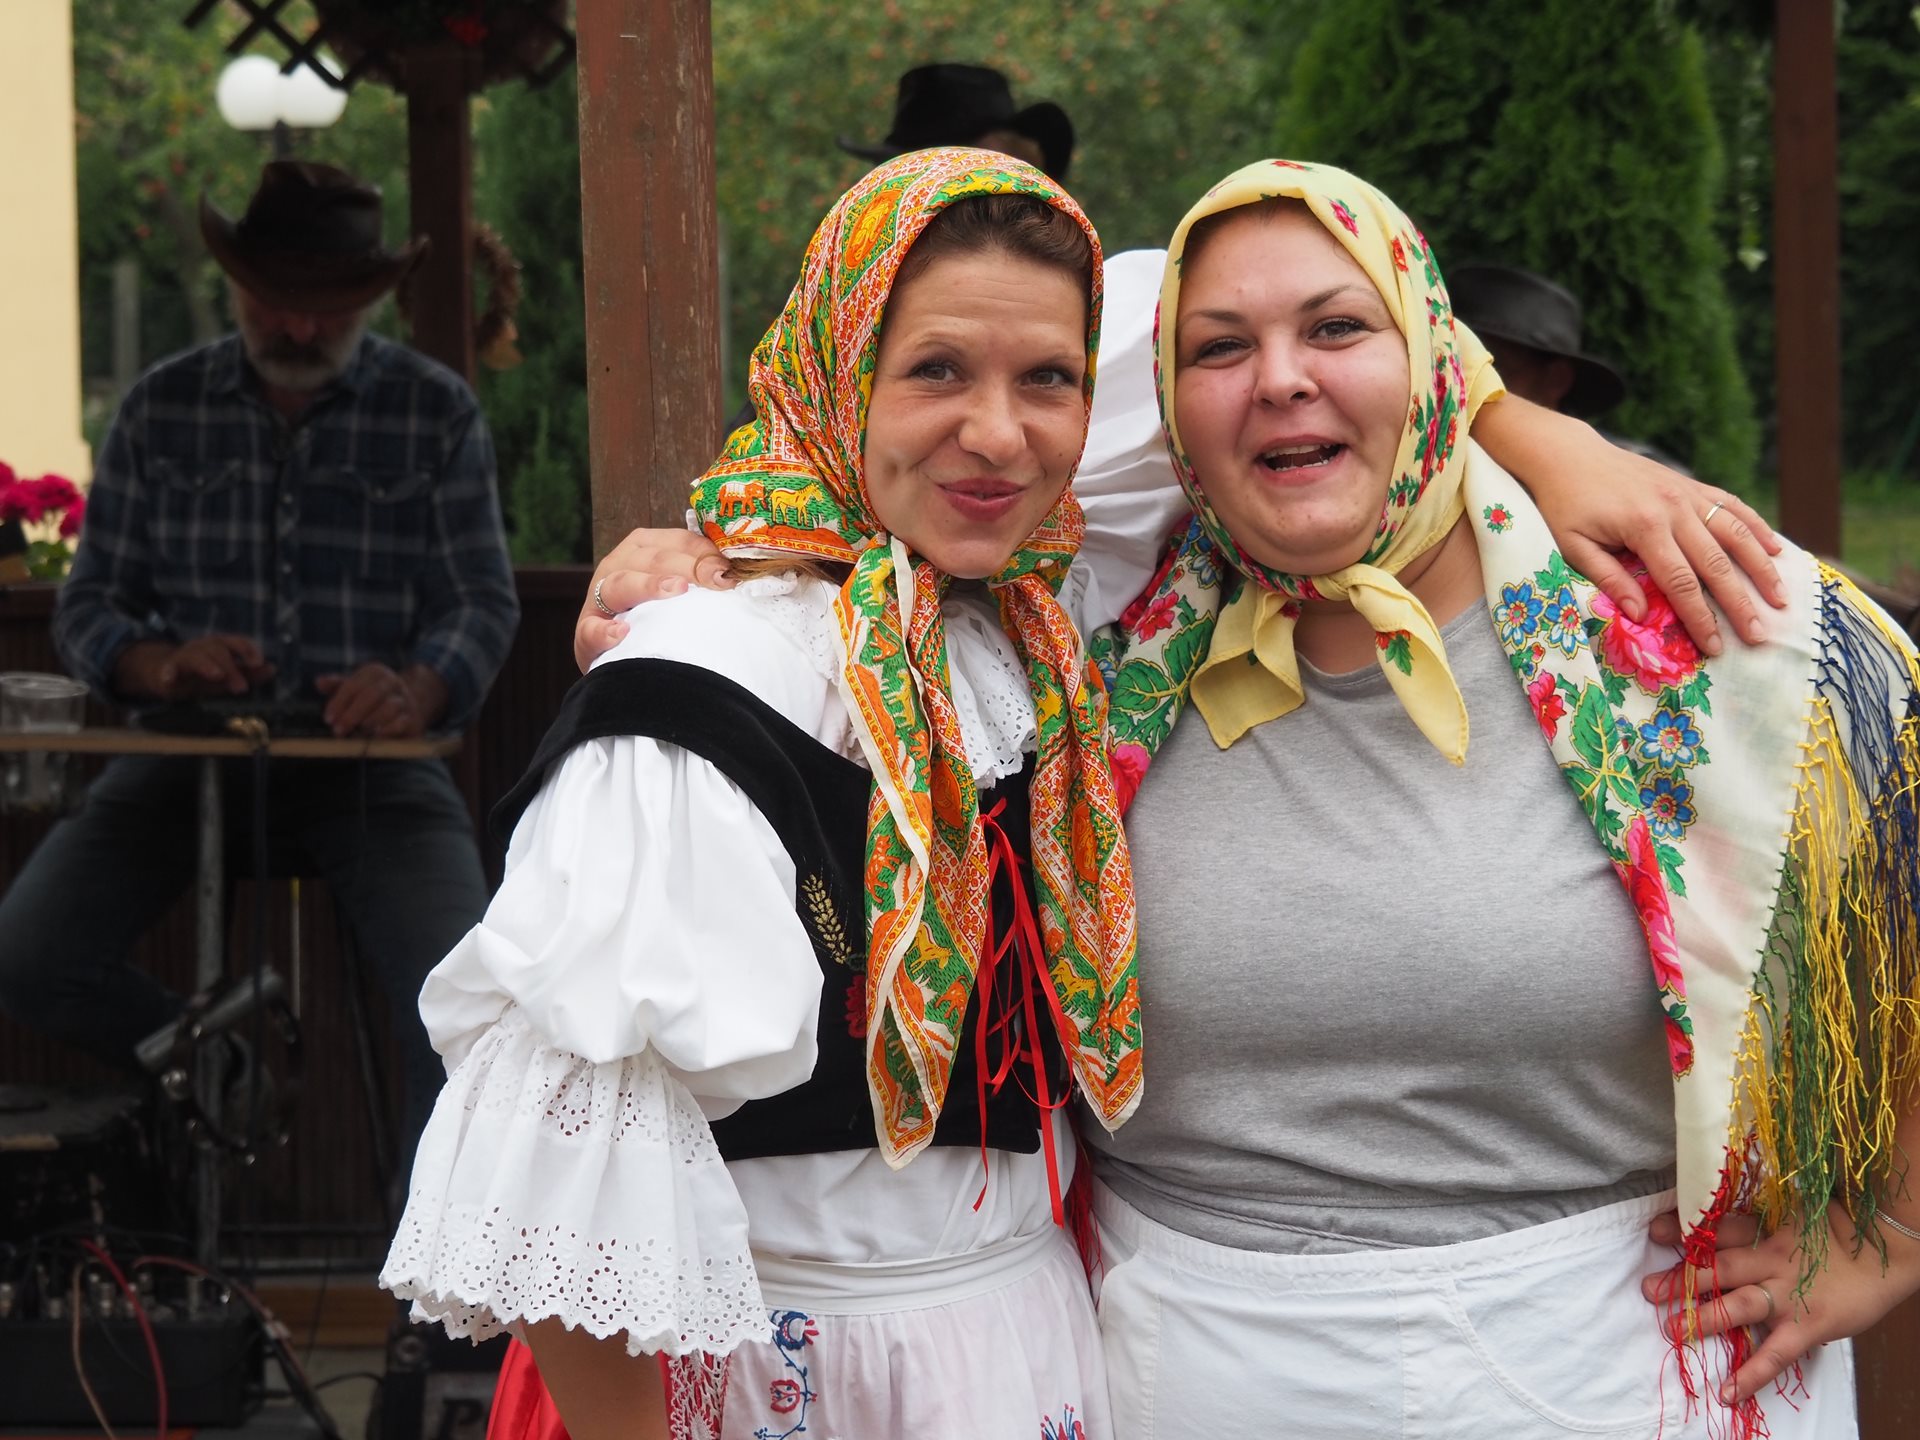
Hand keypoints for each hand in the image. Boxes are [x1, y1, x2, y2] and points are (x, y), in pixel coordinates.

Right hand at [118, 634, 274, 700]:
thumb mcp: (227, 674)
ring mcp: (184, 657)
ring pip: (195, 657)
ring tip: (217, 675)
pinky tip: (169, 680)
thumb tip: (273, 669)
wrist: (166, 672)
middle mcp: (203, 647)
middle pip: (218, 650)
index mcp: (220, 645)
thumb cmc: (203, 673)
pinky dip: (167, 673)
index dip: (248, 650)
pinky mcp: (166, 670)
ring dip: (207, 665)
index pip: (236, 642)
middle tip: (241, 688)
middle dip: (231, 668)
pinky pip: (167, 670)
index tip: (259, 663)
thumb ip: (249, 673)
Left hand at [313, 663, 444, 737]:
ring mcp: (405, 700)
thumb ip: (336, 686)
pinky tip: (375, 736)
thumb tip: (319, 682)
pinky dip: (387, 730)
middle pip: (371, 695)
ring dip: (369, 722)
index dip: (339, 702)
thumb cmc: (372, 698)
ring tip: (359, 732)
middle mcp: (393, 683)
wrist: (407, 707)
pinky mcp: (413, 719)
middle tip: (338, 730)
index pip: (354, 685)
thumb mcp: (354, 687)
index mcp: (375, 672)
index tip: (328, 719)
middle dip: (352, 714)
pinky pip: (401, 723)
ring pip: (388, 708)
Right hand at [575, 527, 731, 673]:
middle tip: (718, 581)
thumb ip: (703, 577)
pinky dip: (606, 631)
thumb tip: (740, 577)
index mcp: (644, 547)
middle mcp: (619, 563)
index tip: (731, 570)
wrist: (622, 654)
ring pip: (622, 583)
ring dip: (649, 586)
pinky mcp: (586, 631)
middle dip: (689, 568)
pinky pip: (592, 629)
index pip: (679, 541)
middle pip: (655, 559)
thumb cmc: (659, 615)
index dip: (706, 553)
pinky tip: (623, 633)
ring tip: (677, 591)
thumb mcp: (678, 587)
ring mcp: (599, 596)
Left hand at [1543, 435, 1785, 655]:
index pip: (1681, 583)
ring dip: (1762, 567)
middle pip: (1717, 563)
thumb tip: (1641, 616)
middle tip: (1760, 634)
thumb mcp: (1573, 546)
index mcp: (1645, 527)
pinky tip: (1776, 549)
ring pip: (1736, 533)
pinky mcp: (1692, 484)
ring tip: (1780, 598)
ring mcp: (1688, 493)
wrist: (1569, 455)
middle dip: (1740, 602)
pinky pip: (1732, 506)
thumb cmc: (1566, 505)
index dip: (1700, 618)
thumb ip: (1608, 579)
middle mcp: (1675, 508)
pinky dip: (1757, 527)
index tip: (1716, 647)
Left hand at [1641, 1204, 1919, 1403]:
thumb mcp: (1790, 1217)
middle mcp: (1771, 1259)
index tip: (1654, 1231)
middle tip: (1648, 1290)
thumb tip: (1710, 1231)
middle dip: (1680, 1281)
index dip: (1683, 1229)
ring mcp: (1789, 1293)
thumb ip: (1754, 1227)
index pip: (1717, 1228)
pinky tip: (1728, 1391)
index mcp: (1765, 1229)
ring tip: (1672, 1331)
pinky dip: (1751, 1374)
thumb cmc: (1834, 1234)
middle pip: (1718, 1268)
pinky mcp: (1809, 1324)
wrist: (1886, 1252)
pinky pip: (1776, 1353)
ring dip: (1703, 1319)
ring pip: (1738, 1305)